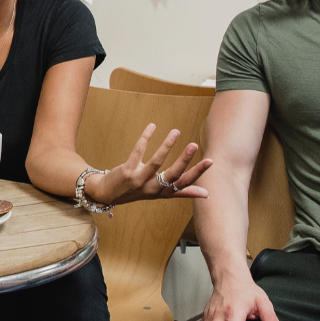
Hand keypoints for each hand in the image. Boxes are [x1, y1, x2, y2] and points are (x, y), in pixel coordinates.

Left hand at [88, 123, 212, 205]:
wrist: (109, 193)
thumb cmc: (138, 190)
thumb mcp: (161, 193)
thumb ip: (182, 192)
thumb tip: (206, 194)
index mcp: (164, 192)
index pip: (184, 183)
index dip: (197, 173)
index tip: (210, 161)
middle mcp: (153, 189)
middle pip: (172, 175)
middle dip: (184, 160)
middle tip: (194, 145)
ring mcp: (139, 180)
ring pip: (155, 162)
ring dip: (166, 146)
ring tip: (176, 131)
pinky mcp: (127, 171)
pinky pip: (137, 152)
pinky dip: (145, 138)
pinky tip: (152, 126)